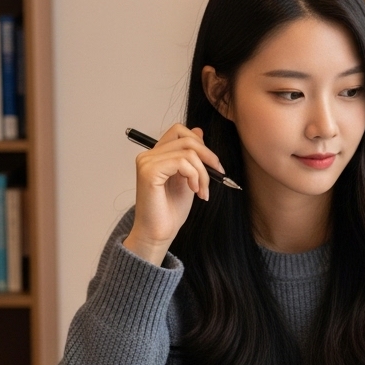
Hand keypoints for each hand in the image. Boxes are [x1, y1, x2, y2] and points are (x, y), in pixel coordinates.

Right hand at [122, 123, 226, 264]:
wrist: (159, 234)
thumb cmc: (170, 211)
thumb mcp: (188, 178)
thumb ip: (191, 157)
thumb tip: (199, 131)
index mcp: (156, 155)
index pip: (179, 131)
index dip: (200, 143)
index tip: (213, 165)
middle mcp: (148, 155)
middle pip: (186, 138)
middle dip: (208, 156)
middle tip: (218, 174)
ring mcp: (146, 162)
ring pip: (187, 152)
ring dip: (203, 173)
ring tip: (202, 191)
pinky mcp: (149, 171)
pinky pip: (181, 162)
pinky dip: (195, 176)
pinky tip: (194, 191)